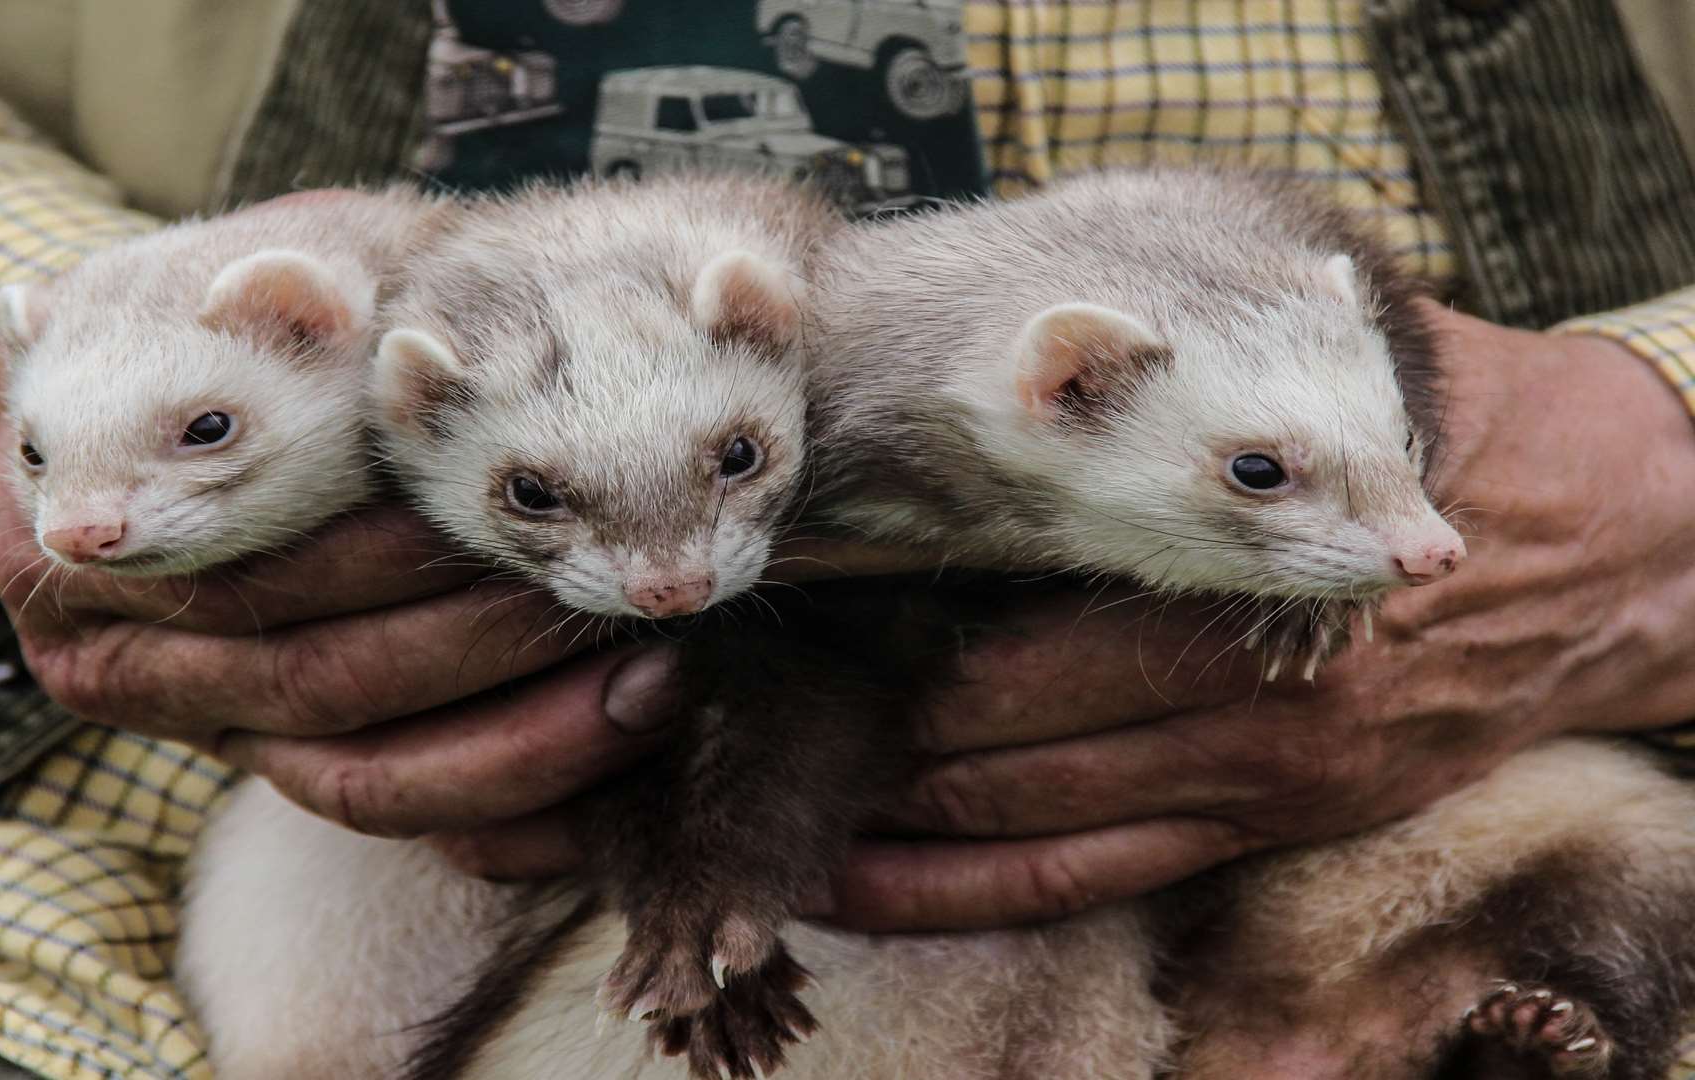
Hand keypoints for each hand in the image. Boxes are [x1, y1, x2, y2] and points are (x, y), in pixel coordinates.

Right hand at [0, 333, 668, 836]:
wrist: (169, 395)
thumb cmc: (242, 315)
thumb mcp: (259, 271)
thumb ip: (287, 275)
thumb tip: (283, 285)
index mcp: (86, 546)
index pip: (255, 579)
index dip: (381, 562)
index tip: (508, 525)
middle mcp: (123, 664)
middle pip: (315, 683)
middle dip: (478, 652)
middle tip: (606, 602)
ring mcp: (209, 731)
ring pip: (363, 780)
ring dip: (518, 743)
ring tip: (650, 681)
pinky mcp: (285, 768)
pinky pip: (400, 813)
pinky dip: (510, 796)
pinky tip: (617, 740)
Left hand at [431, 307, 1694, 909]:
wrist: (1622, 548)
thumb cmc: (1450, 432)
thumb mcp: (1329, 371)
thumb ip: (1185, 381)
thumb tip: (1043, 338)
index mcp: (1229, 573)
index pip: (1010, 615)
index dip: (878, 627)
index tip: (778, 617)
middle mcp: (1228, 692)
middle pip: (991, 732)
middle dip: (858, 735)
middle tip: (729, 724)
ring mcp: (1244, 774)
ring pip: (1023, 825)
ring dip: (885, 830)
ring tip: (763, 824)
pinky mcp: (1266, 820)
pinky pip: (1092, 879)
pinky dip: (969, 890)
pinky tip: (873, 885)